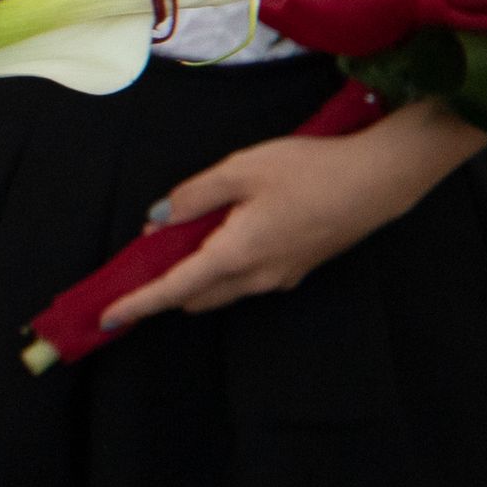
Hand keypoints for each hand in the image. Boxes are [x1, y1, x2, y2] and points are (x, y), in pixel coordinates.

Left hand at [95, 100, 483, 330]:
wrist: (380, 180)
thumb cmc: (310, 170)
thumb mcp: (242, 169)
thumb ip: (195, 195)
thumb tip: (159, 219)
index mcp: (236, 255)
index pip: (174, 289)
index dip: (138, 303)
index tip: (107, 317)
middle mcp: (257, 277)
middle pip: (196, 295)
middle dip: (164, 287)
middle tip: (141, 261)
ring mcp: (281, 276)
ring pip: (222, 288)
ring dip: (195, 275)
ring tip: (179, 240)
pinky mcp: (298, 267)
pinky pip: (247, 277)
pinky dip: (223, 266)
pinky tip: (223, 233)